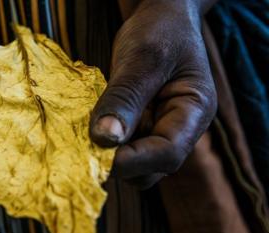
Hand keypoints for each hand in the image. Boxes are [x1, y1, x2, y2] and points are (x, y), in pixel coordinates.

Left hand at [90, 0, 216, 188]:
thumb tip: (104, 140)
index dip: (134, 160)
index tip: (99, 153)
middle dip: (121, 162)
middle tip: (85, 145)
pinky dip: (103, 142)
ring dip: (109, 155)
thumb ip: (125, 98)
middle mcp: (179, 128)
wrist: (160, 17)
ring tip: (84, 134)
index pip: (169, 153)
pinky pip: (122, 146)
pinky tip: (87, 127)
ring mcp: (158, 129)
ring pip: (134, 162)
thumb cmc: (160, 30)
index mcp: (194, 112)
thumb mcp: (143, 58)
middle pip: (152, 167)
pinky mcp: (139, 126)